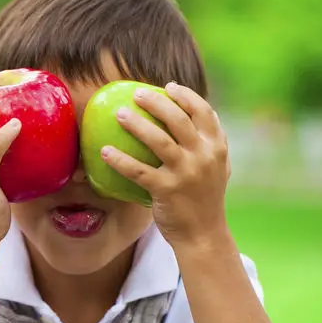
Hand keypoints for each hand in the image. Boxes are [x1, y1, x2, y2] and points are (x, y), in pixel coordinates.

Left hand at [101, 82, 230, 247]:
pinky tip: (104, 151)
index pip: (204, 112)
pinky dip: (119, 160)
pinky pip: (138, 170)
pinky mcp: (166, 190)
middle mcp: (204, 157)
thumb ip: (207, 145)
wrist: (204, 235)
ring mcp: (186, 173)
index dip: (186, 96)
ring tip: (120, 114)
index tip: (168, 87)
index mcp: (217, 148)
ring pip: (159, 140)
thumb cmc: (204, 200)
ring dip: (136, 124)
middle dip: (157, 102)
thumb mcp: (216, 169)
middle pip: (179, 119)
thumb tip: (188, 119)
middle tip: (137, 93)